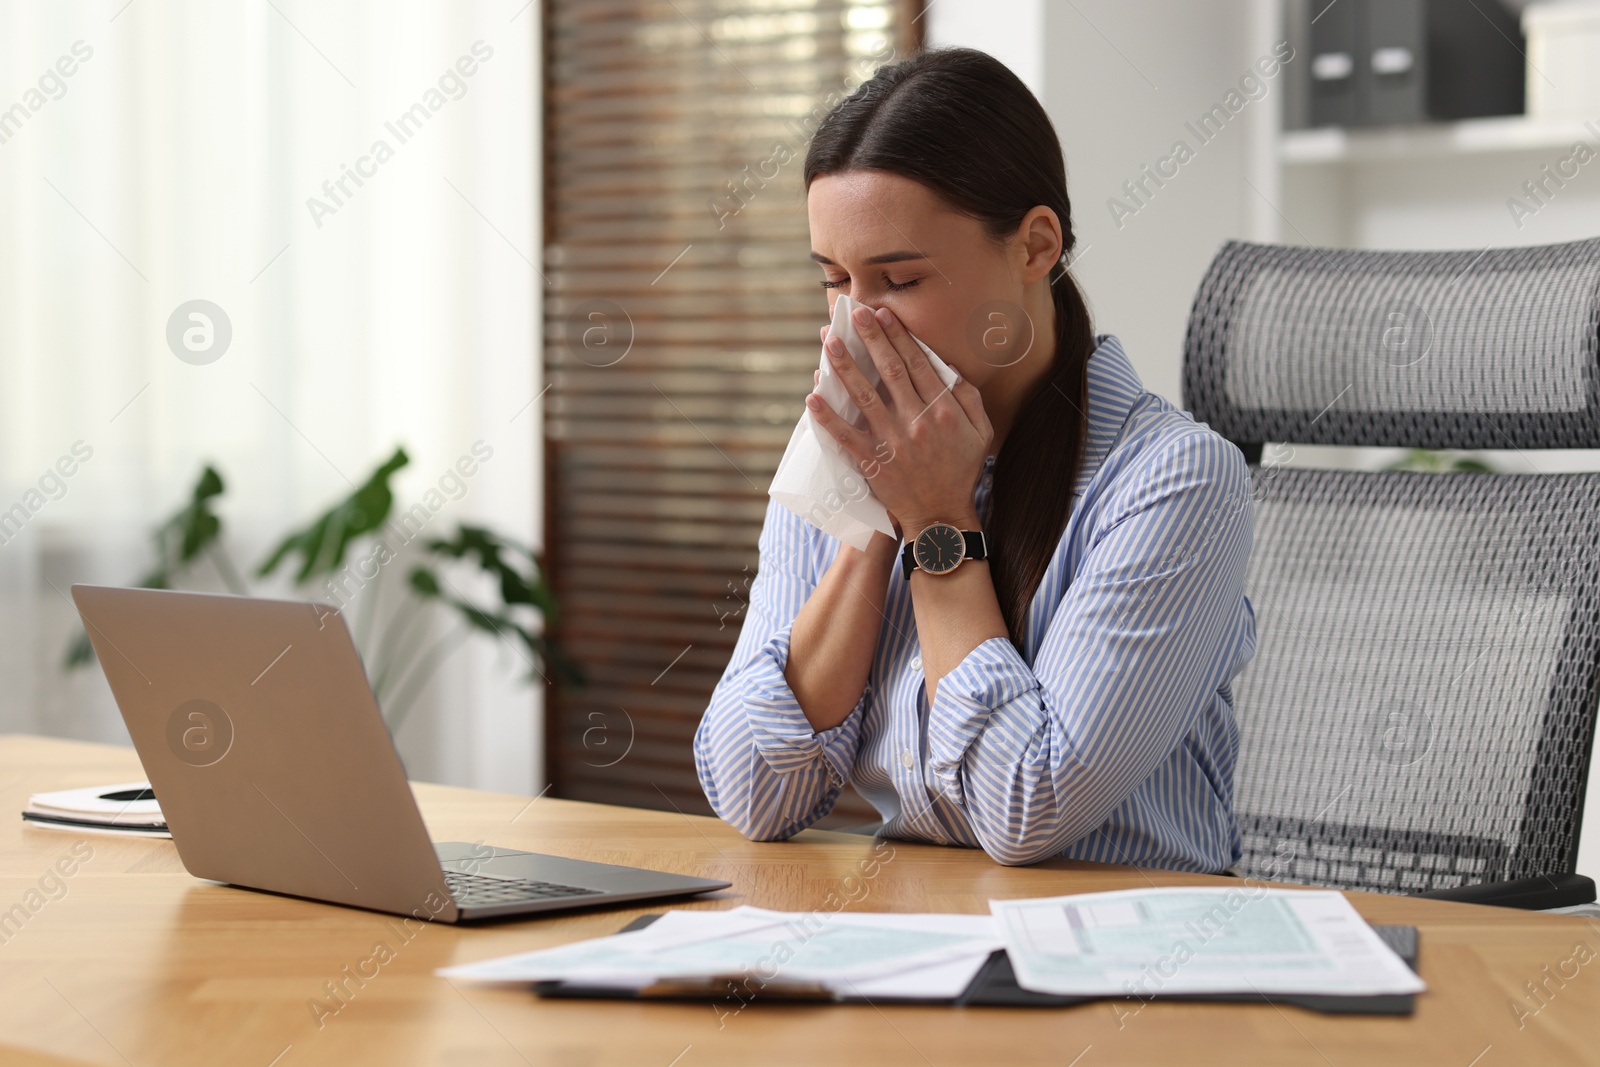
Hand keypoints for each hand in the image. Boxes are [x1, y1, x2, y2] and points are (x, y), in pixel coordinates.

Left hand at [806, 305, 992, 535]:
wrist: (941, 516)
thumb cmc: (962, 471)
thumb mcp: (980, 432)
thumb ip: (968, 397)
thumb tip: (948, 367)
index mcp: (943, 410)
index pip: (917, 364)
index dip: (899, 336)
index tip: (884, 314)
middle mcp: (916, 421)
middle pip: (889, 371)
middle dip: (871, 338)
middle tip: (854, 313)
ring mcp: (892, 442)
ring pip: (864, 396)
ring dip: (845, 367)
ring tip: (830, 342)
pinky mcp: (872, 462)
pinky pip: (846, 435)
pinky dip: (827, 416)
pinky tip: (813, 395)